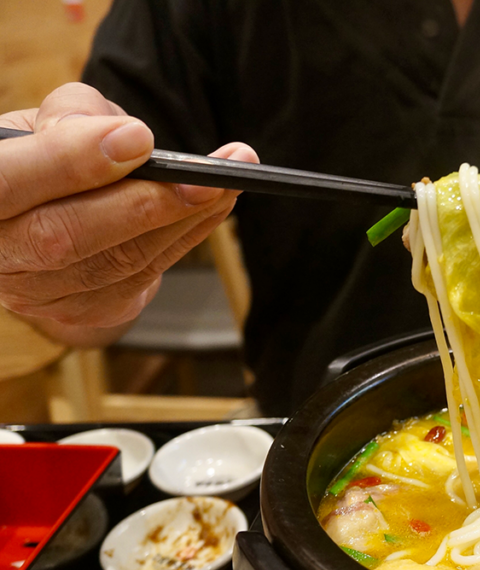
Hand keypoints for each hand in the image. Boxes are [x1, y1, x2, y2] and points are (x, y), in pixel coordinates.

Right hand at [0, 83, 257, 337]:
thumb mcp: (47, 119)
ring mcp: (38, 291)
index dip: (68, 162)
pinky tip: (216, 206)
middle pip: (63, 236)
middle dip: (143, 204)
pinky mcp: (85, 311)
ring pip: (115, 261)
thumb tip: (120, 136)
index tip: (138, 140)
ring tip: (226, 182)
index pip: (6, 182)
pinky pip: (144, 277)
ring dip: (181, 220)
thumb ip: (72, 115)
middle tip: (205, 176)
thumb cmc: (48, 155)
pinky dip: (187, 237)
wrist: (52, 212)